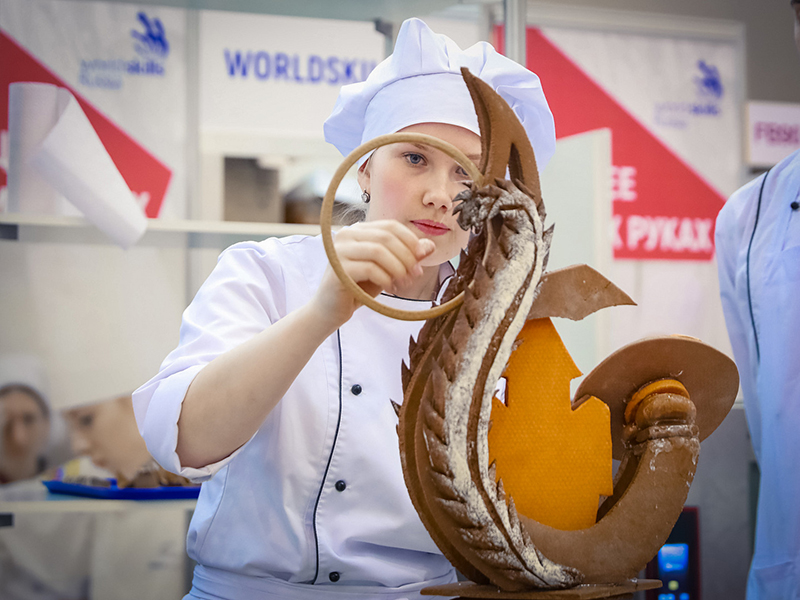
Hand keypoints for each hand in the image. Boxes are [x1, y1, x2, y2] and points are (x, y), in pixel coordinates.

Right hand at [311, 220, 435, 329]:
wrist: (331, 310)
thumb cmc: (359, 287)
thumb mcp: (387, 270)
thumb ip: (406, 256)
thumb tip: (429, 246)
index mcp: (358, 230)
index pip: (390, 226)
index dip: (410, 241)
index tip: (421, 260)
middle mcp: (346, 235)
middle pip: (386, 237)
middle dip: (406, 256)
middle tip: (415, 275)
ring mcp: (339, 250)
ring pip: (379, 251)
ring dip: (398, 268)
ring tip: (403, 284)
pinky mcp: (337, 269)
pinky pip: (369, 268)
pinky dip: (385, 279)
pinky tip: (389, 288)